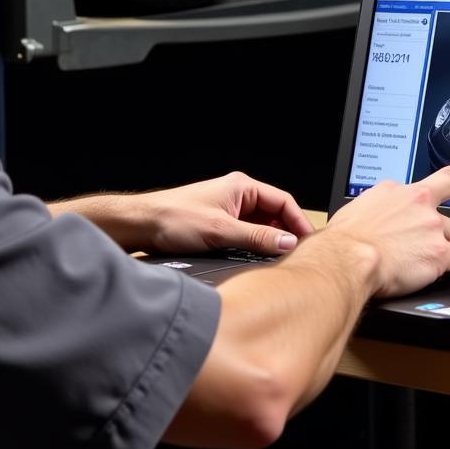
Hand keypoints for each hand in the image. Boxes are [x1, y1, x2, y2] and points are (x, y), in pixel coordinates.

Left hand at [136, 171, 314, 255]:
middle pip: (274, 214)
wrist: (141, 225)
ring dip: (268, 241)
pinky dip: (253, 246)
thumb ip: (256, 237)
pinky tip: (255, 261)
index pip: (283, 201)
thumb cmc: (173, 218)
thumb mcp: (221, 231)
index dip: (298, 222)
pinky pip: (245, 234)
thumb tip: (287, 243)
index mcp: (241, 187)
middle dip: (285, 233)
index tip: (308, 242)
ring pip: (260, 226)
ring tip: (278, 261)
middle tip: (296, 256)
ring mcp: (227, 210)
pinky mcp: (218, 225)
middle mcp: (236, 196)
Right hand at [325, 155, 449, 297]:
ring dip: (445, 252)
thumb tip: (381, 217)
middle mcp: (418, 204)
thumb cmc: (343, 240)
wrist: (346, 258)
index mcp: (397, 191)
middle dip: (437, 235)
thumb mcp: (358, 210)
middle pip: (445, 219)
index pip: (441, 176)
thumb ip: (380, 208)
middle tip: (417, 249)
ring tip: (425, 264)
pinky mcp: (439, 252)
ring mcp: (431, 226)